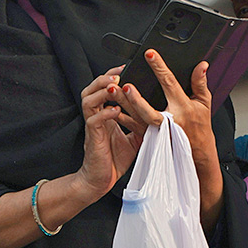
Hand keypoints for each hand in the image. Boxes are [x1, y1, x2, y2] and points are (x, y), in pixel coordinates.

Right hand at [76, 69, 143, 199]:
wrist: (101, 180)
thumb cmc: (115, 160)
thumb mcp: (134, 138)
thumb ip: (141, 124)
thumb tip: (160, 115)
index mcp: (105, 115)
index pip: (103, 90)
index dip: (111, 77)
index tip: (124, 67)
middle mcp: (97, 117)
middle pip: (91, 89)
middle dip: (103, 78)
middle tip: (117, 72)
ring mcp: (93, 126)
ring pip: (88, 100)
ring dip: (101, 91)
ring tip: (114, 85)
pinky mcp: (92, 137)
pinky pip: (94, 120)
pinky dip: (104, 113)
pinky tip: (115, 110)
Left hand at [109, 51, 217, 167]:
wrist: (198, 151)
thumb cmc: (200, 125)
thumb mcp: (204, 103)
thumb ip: (200, 83)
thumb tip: (202, 65)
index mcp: (182, 107)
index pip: (169, 84)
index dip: (159, 68)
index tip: (149, 54)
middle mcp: (168, 120)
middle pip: (149, 109)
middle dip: (136, 98)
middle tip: (124, 84)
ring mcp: (156, 130)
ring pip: (136, 118)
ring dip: (123, 104)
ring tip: (112, 90)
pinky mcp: (148, 136)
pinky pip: (131, 126)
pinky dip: (120, 117)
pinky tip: (109, 107)